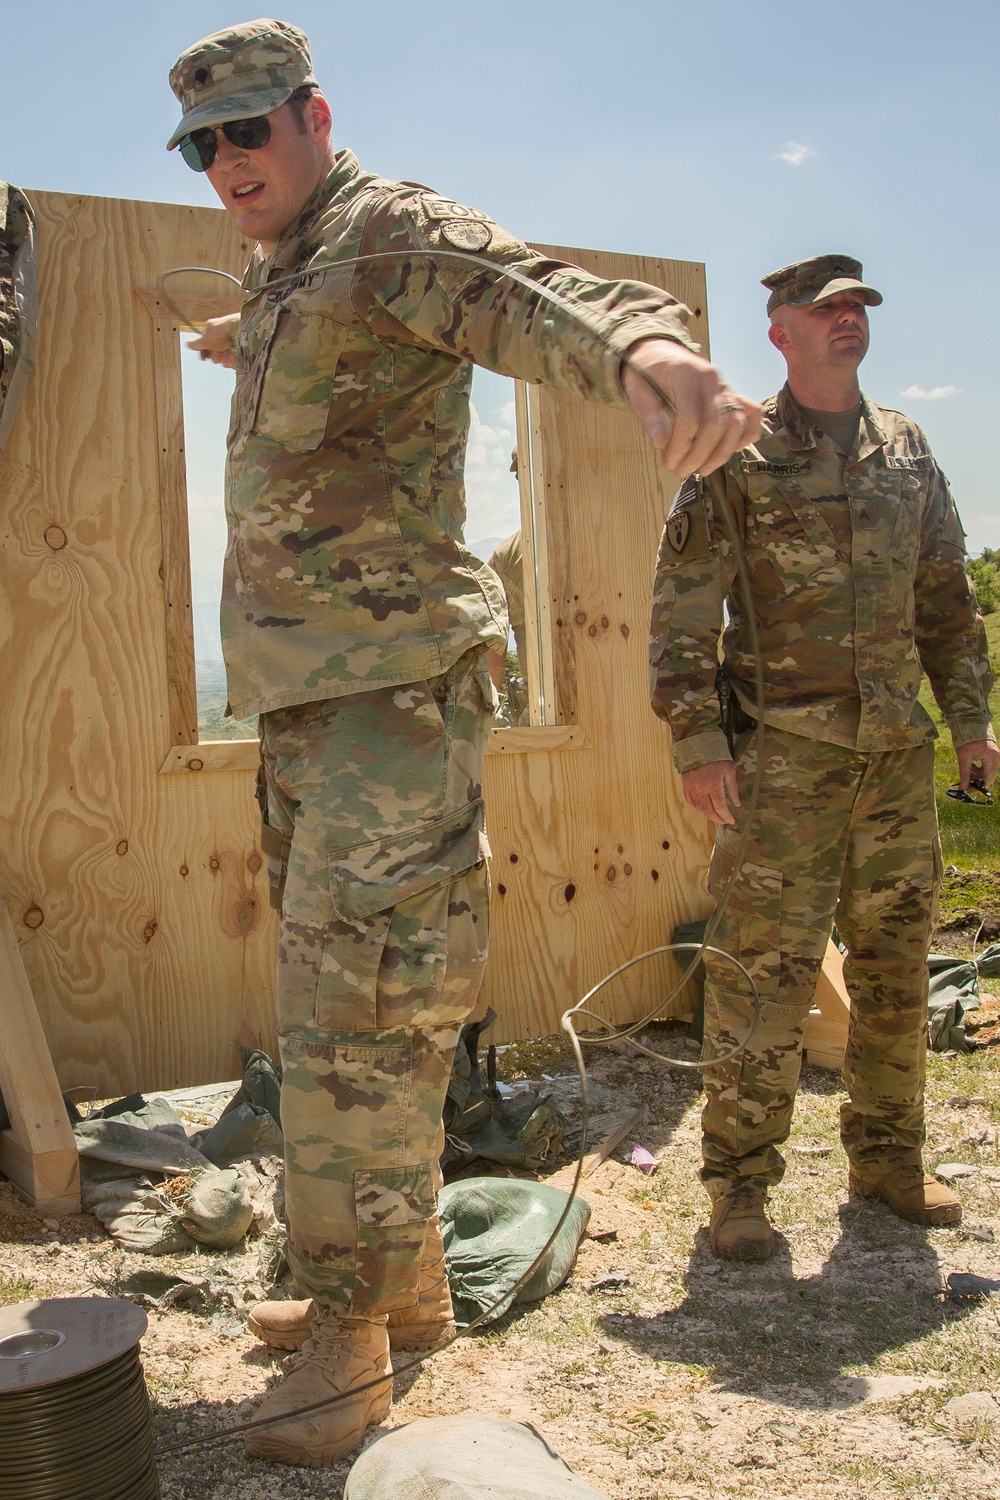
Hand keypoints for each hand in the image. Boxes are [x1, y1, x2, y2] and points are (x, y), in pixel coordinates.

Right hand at [187, 314, 239, 369]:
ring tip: (228, 353)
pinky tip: (234, 356)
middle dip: (216, 356)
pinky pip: (233, 360)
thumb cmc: (221, 332)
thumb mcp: (205, 339)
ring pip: (224, 358)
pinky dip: (233, 359)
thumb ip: (196, 344)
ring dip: (224, 358)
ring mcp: (231, 343)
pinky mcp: (240, 350)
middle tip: (218, 353)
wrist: (241, 331)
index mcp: (212, 330)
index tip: (204, 358)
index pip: (205, 345)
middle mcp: (221, 337)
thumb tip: (188, 344)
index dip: (204, 353)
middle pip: (214, 354)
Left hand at [623, 339, 761, 477]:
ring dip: (723, 452)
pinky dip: (745, 435)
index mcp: (686, 374)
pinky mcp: (733, 393)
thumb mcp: (636, 390)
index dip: (680, 445)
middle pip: (716, 423)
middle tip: (683, 471)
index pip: (689, 417)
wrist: (659, 351)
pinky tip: (728, 450)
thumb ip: (648, 414)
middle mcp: (711, 378)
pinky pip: (752, 414)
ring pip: (737, 422)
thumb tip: (660, 443)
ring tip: (704, 469)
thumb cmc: (645, 373)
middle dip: (701, 454)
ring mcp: (725, 385)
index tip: (669, 463)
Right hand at [681, 760, 739, 825]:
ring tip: (716, 816)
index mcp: (713, 785)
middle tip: (724, 821)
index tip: (732, 821)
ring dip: (708, 815)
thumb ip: (733, 789)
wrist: (698, 747)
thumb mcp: (729, 771)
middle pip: (709, 811)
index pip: (720, 807)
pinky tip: (704, 809)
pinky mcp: (685, 787)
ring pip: (699, 809)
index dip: (726, 816)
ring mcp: (691, 789)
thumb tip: (737, 805)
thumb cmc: (717, 758)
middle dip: (718, 819)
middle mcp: (701, 789)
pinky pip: (691, 802)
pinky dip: (698, 809)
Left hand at [956, 737, 998, 790]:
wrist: (968, 723)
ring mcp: (994, 754)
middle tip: (964, 782)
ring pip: (986, 771)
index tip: (967, 789)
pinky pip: (986, 765)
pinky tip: (970, 765)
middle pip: (988, 775)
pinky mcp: (990, 753)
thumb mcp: (963, 757)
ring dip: (976, 774)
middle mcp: (996, 756)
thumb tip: (963, 787)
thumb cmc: (966, 738)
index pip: (988, 778)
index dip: (978, 786)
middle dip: (976, 780)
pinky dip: (977, 768)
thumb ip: (964, 773)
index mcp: (992, 757)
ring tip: (966, 771)